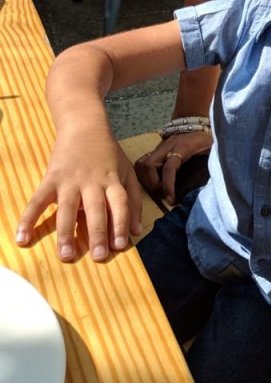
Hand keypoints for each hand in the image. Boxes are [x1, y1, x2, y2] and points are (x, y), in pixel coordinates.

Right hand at [16, 133, 142, 262]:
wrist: (84, 126)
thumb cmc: (108, 153)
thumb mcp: (127, 171)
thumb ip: (133, 200)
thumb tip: (136, 231)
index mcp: (112, 180)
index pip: (119, 203)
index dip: (121, 223)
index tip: (120, 245)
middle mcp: (92, 181)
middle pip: (96, 209)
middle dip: (98, 233)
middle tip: (98, 257)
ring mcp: (70, 180)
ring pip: (68, 208)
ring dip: (66, 232)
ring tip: (66, 255)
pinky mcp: (51, 178)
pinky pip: (38, 200)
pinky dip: (29, 218)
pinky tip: (22, 237)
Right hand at [134, 130, 212, 205]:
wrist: (193, 122)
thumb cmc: (203, 138)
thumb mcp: (211, 148)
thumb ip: (212, 160)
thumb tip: (216, 177)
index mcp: (182, 147)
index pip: (170, 167)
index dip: (168, 185)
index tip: (171, 199)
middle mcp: (167, 147)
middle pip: (149, 165)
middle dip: (152, 184)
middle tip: (163, 194)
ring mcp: (158, 148)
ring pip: (142, 164)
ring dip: (146, 180)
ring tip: (158, 189)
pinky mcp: (154, 151)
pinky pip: (142, 162)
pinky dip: (143, 175)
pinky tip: (152, 182)